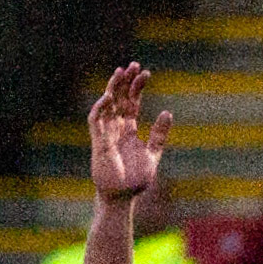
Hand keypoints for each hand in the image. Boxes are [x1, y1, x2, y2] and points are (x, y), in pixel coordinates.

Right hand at [88, 64, 171, 199]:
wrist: (122, 198)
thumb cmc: (135, 181)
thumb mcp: (152, 155)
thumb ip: (159, 136)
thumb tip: (167, 112)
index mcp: (129, 130)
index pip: (132, 102)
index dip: (137, 87)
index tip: (146, 73)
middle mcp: (117, 128)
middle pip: (120, 98)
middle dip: (126, 81)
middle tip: (134, 65)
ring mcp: (106, 133)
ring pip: (107, 104)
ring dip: (113, 87)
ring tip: (121, 71)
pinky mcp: (98, 142)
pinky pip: (95, 120)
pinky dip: (100, 108)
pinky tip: (109, 97)